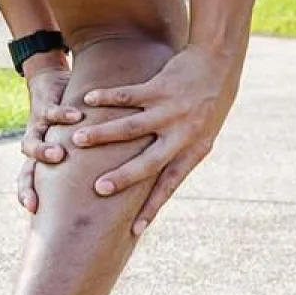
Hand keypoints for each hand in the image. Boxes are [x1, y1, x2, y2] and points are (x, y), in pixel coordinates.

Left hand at [17, 54, 82, 212]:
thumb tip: (110, 194)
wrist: (52, 81)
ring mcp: (39, 127)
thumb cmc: (73, 123)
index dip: (28, 196)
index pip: (31, 183)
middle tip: (37, 200)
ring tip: (60, 155)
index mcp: (43, 160)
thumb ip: (86, 169)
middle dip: (30, 185)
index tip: (33, 212)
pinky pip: (52, 113)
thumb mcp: (78, 148)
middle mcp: (38, 146)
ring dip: (44, 151)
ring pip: (32, 143)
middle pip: (26, 171)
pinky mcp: (46, 106)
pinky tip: (79, 116)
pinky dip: (64, 116)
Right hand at [75, 45, 244, 235]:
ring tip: (77, 140)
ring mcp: (171, 111)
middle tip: (99, 189)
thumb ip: (180, 156)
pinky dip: (106, 97)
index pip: (170, 185)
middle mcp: (182, 134)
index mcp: (193, 151)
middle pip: (149, 162)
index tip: (136, 229)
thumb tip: (158, 184)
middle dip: (123, 177)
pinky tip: (88, 100)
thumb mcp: (202, 135)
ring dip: (102, 134)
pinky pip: (128, 95)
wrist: (218, 65)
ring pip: (131, 128)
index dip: (153, 207)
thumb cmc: (208, 105)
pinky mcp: (160, 88)